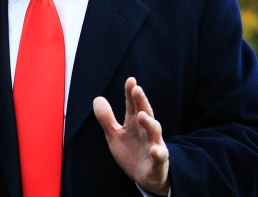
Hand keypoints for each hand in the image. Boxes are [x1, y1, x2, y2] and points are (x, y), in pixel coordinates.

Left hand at [93, 77, 169, 195]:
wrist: (145, 177)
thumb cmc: (131, 152)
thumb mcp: (115, 135)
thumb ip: (106, 118)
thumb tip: (97, 98)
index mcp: (135, 123)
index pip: (133, 105)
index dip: (131, 93)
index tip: (130, 80)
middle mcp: (146, 131)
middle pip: (145, 113)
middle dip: (142, 102)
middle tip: (137, 89)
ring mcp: (154, 145)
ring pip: (155, 132)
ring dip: (149, 123)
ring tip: (142, 115)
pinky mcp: (158, 162)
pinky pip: (160, 156)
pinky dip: (158, 153)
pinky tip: (154, 150)